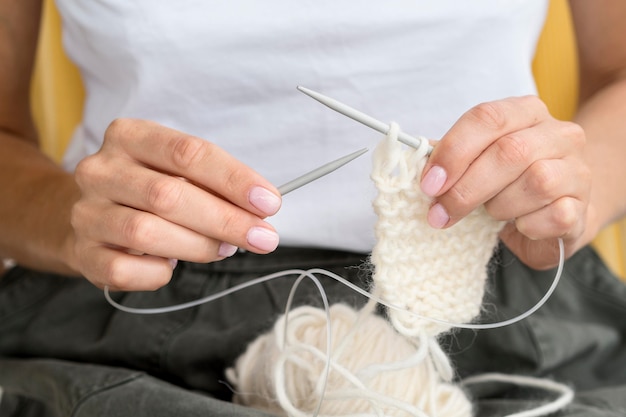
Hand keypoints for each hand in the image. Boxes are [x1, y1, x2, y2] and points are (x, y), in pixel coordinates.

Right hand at [71, 119, 281, 290]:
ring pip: (145, 233)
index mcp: (129, 136)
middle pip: (168, 195)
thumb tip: (259, 210)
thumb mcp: (177, 169)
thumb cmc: (148, 187)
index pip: (188, 153)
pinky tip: (171, 266)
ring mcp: (86, 212)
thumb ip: (214, 184)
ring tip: (224, 249)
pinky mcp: (82, 252)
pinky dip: (157, 274)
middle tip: (262, 237)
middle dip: (225, 220)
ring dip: (198, 247)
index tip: (269, 203)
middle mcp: (101, 170)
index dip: (234, 180)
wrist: (88, 211)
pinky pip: (124, 270)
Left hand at [420, 96, 591, 268]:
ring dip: (499, 205)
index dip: (453, 151)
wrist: (557, 209)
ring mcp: (577, 170)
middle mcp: (557, 134)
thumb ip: (450, 157)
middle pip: (510, 152)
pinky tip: (518, 225)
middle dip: (465, 189)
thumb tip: (418, 162)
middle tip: (440, 214)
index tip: (428, 184)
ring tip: (490, 213)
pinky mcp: (583, 207)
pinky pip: (554, 216)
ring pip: (536, 181)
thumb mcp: (476, 162)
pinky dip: (526, 226)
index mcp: (525, 112)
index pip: (487, 118)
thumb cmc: (506, 182)